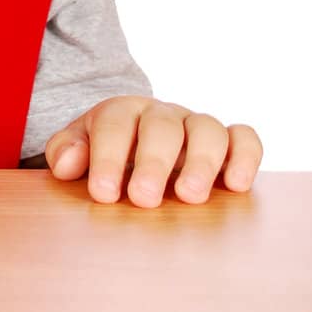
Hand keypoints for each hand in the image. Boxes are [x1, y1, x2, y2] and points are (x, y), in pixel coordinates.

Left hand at [45, 95, 262, 206]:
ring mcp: (196, 126)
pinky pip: (244, 138)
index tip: (103, 192)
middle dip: (153, 162)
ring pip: (207, 129)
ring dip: (200, 162)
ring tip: (190, 197)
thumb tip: (66, 164)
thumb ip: (67, 151)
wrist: (140, 138)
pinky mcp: (228, 143)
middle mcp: (162, 115)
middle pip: (161, 127)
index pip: (114, 125)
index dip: (108, 157)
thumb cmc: (109, 150)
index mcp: (122, 112)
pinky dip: (245, 155)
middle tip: (144, 199)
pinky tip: (236, 184)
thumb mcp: (81, 146)